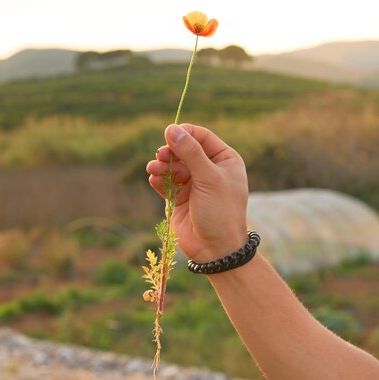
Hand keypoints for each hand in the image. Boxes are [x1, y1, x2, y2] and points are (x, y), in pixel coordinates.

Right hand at [146, 123, 248, 261]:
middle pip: (184, 149)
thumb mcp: (208, 178)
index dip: (185, 133)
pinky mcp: (179, 198)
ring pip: (172, 165)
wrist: (216, 250)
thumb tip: (171, 129)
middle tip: (160, 155)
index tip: (169, 133)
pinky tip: (154, 180)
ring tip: (153, 170)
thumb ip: (190, 153)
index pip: (202, 136)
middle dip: (171, 151)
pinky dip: (158, 179)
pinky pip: (165, 182)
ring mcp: (193, 183)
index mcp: (224, 160)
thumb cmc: (220, 211)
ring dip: (161, 165)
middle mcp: (209, 169)